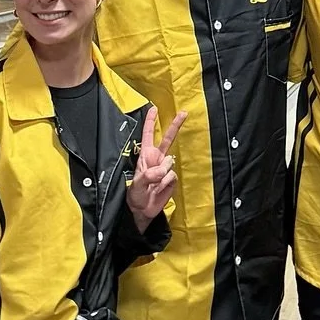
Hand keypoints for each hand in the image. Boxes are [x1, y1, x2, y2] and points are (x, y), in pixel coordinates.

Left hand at [126, 107, 186, 230]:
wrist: (143, 210)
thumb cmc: (135, 196)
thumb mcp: (137, 185)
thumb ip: (149, 175)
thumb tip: (165, 166)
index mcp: (145, 156)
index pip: (147, 135)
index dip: (150, 122)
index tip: (154, 109)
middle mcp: (156, 159)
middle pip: (167, 139)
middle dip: (175, 126)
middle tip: (183, 112)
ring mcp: (165, 168)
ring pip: (170, 163)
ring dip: (162, 175)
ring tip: (153, 186)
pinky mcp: (172, 178)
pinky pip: (173, 176)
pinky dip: (167, 183)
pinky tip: (160, 189)